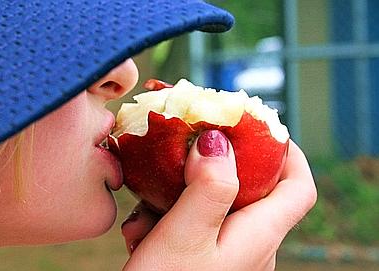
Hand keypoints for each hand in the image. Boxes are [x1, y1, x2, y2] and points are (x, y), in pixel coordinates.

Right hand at [121, 131, 316, 270]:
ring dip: (179, 199)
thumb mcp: (185, 235)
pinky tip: (140, 233)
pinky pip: (194, 228)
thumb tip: (220, 142)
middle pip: (250, 191)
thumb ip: (209, 187)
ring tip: (147, 212)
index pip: (298, 188)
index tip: (261, 128)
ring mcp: (226, 257)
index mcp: (258, 237)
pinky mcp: (203, 262)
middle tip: (183, 156)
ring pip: (212, 208)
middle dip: (214, 170)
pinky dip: (168, 220)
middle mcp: (250, 247)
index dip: (288, 152)